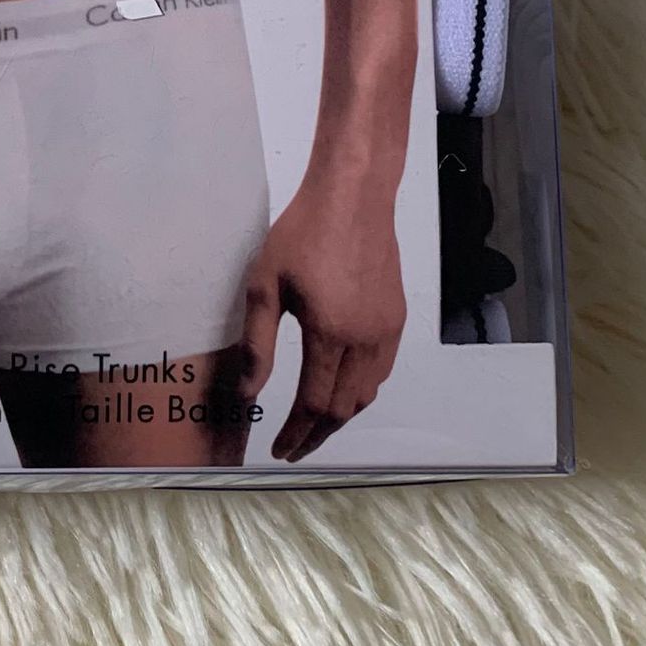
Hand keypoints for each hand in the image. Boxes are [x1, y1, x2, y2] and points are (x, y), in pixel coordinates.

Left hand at [239, 170, 405, 461]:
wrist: (353, 195)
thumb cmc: (303, 232)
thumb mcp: (264, 284)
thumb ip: (257, 344)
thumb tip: (248, 394)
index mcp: (329, 334)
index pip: (313, 404)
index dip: (295, 433)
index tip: (278, 450)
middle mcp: (365, 339)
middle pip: (343, 409)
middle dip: (317, 435)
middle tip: (293, 448)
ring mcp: (386, 330)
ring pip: (367, 394)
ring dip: (340, 417)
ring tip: (313, 426)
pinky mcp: (396, 317)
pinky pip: (382, 371)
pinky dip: (362, 392)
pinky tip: (343, 390)